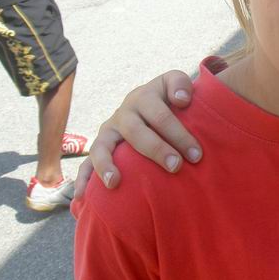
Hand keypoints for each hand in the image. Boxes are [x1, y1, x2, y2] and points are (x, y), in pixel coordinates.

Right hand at [73, 70, 198, 197]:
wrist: (149, 100)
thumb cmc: (168, 98)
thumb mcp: (174, 82)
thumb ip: (180, 83)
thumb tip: (182, 100)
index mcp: (144, 97)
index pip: (160, 115)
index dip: (179, 134)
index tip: (196, 155)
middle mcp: (123, 114)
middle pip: (136, 132)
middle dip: (156, 150)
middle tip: (176, 166)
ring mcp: (108, 131)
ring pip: (101, 147)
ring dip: (106, 165)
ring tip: (115, 183)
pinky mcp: (99, 147)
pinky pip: (86, 163)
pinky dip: (83, 179)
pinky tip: (82, 197)